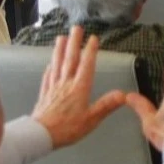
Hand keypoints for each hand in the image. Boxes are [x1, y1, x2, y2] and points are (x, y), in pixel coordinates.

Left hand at [31, 27, 126, 148]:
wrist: (40, 135)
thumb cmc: (68, 128)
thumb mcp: (91, 119)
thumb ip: (106, 105)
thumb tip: (123, 94)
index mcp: (79, 88)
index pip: (86, 65)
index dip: (90, 51)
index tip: (93, 38)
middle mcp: (66, 83)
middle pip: (70, 59)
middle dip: (74, 43)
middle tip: (76, 28)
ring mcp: (53, 87)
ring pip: (57, 64)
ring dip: (60, 50)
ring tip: (61, 37)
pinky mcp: (44, 93)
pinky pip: (48, 77)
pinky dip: (50, 68)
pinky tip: (50, 63)